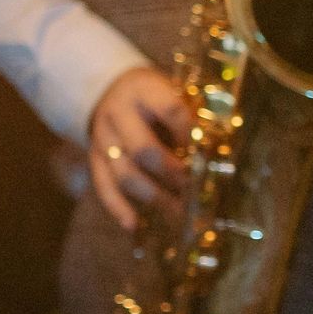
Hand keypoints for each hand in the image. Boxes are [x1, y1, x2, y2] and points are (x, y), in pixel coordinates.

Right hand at [89, 66, 189, 232]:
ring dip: (153, 197)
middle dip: (171, 173)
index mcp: (143, 90)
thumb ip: (192, 115)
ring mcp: (102, 138)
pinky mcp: (94, 158)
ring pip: (124, 174)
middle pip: (143, 149)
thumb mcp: (172, 91)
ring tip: (178, 213)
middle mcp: (118, 114)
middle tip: (192, 188)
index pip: (171, 110)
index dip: (190, 134)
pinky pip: (103, 186)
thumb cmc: (154, 97)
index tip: (205, 153)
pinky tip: (134, 225)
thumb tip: (218, 148)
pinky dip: (118, 208)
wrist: (110, 89)